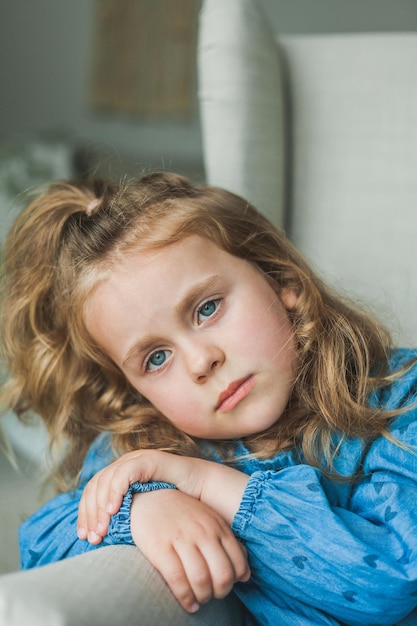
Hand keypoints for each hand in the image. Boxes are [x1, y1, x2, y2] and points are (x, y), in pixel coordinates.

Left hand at [77, 450, 248, 541]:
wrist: (202, 492)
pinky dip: (116, 491)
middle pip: (95, 486)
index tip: (84, 537)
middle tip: (93, 537)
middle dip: (90, 513)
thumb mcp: (142, 514)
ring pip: (106, 480)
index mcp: (119, 476)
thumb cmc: (173, 507)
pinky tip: (114, 510)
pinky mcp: (147, 459)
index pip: (92, 492)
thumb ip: (123, 518)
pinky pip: (124, 474)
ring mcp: (135, 459)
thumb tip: (98, 539)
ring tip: (102, 528)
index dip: (84, 514)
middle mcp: (124, 464)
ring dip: (100, 506)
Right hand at [130, 489, 249, 612]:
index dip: (235, 581)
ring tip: (199, 600)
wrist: (150, 496)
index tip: (225, 586)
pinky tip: (187, 603)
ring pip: (201, 579)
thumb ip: (229, 543)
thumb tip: (245, 574)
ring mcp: (181, 539)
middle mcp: (202, 532)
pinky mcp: (160, 547)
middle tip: (213, 595)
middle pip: (222, 574)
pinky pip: (177, 578)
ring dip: (203, 597)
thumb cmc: (183, 513)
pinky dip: (185, 597)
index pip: (237, 562)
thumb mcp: (210, 520)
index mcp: (217, 526)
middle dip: (221, 592)